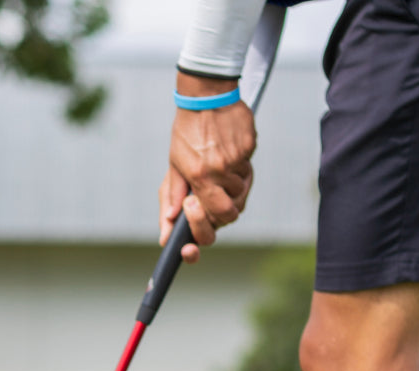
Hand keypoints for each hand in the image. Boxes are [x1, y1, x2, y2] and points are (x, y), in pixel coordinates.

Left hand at [159, 74, 256, 263]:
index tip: (195, 229)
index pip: (215, 218)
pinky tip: (227, 150)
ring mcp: (237, 158)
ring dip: (231, 186)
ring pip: (241, 190)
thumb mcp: (175, 164)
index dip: (208, 227)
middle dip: (221, 211)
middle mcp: (219, 170)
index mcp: (199, 177)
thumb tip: (168, 228)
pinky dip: (239, 165)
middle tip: (209, 199)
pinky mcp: (249, 145)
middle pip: (231, 212)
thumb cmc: (187, 132)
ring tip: (217, 165)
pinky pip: (247, 168)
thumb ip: (171, 197)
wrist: (205, 93)